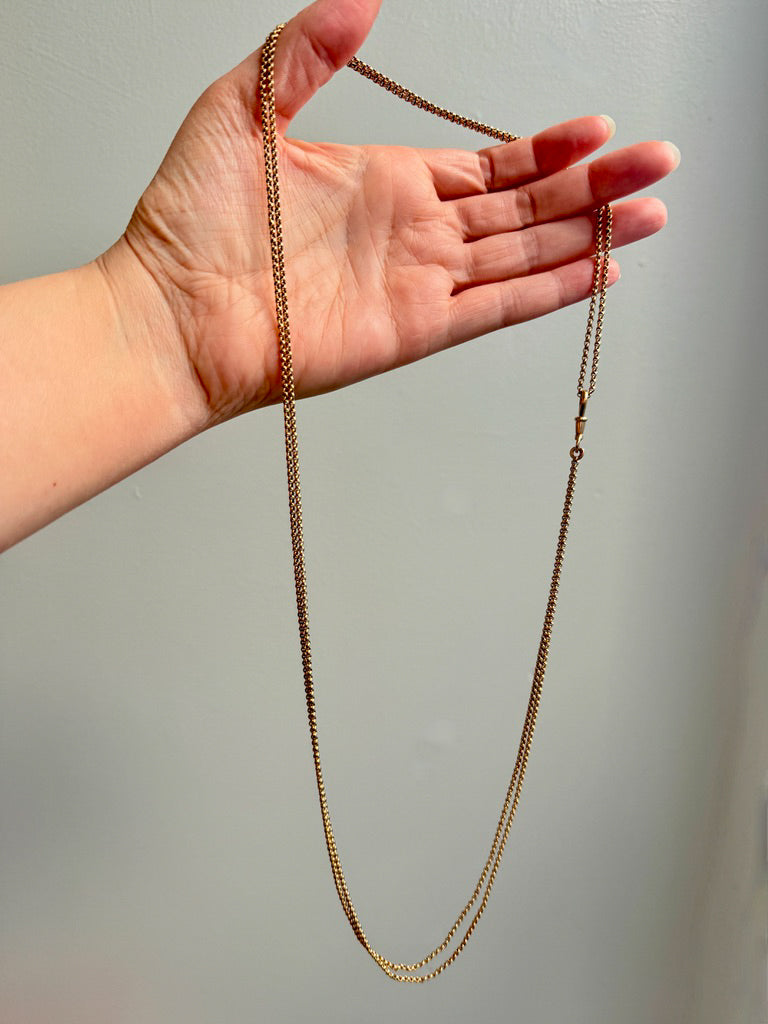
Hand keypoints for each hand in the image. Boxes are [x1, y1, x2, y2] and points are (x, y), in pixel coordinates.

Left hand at [108, 0, 677, 428]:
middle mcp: (415, 233)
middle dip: (593, 186)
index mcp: (386, 182)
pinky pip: (497, 305)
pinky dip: (548, 290)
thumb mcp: (244, 107)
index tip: (596, 130)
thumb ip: (307, 53)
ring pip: (524, 253)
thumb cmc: (191, 221)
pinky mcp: (415, 327)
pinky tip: (593, 273)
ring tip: (648, 214)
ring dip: (588, 235)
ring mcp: (420, 282)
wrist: (173, 310)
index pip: (489, 165)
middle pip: (525, 206)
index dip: (547, 149)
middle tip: (656, 164)